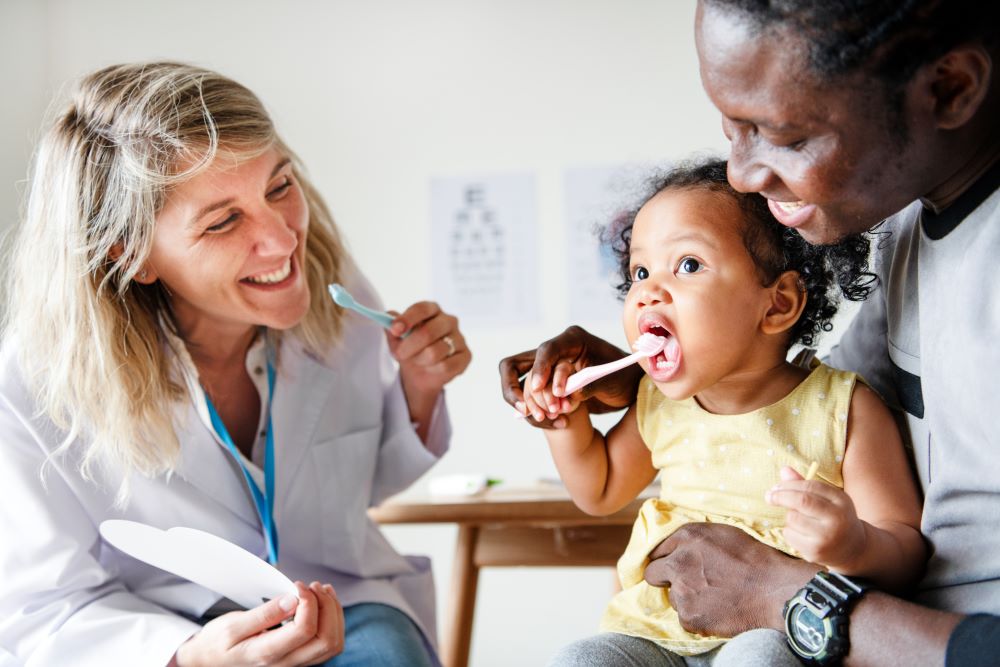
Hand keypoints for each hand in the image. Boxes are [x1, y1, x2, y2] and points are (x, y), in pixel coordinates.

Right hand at [173, 581, 343, 666]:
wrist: (209, 661)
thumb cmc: (218, 643)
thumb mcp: (233, 625)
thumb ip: (264, 614)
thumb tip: (293, 600)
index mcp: (267, 654)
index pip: (305, 630)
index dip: (308, 602)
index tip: (297, 586)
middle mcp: (286, 663)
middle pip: (327, 640)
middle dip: (327, 606)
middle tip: (313, 585)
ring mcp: (295, 663)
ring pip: (333, 643)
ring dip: (333, 612)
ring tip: (320, 590)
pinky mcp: (299, 658)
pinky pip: (327, 643)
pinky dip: (331, 620)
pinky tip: (321, 602)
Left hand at [387, 301, 469, 397]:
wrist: (421, 372)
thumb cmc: (410, 349)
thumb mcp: (397, 339)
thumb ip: (392, 328)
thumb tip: (387, 320)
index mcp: (432, 310)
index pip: (422, 308)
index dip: (408, 318)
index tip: (395, 329)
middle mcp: (449, 320)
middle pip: (428, 332)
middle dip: (408, 347)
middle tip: (398, 354)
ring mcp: (460, 338)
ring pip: (434, 353)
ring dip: (419, 360)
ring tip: (417, 361)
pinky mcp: (466, 356)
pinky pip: (446, 366)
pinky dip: (433, 370)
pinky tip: (431, 368)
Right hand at [498, 325, 639, 428]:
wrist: (627, 388)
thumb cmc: (623, 377)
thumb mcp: (612, 380)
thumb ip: (591, 385)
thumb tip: (572, 394)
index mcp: (572, 340)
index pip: (546, 350)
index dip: (539, 368)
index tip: (537, 388)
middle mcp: (555, 352)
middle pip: (516, 365)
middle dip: (517, 389)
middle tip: (530, 411)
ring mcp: (548, 369)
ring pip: (520, 385)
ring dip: (532, 405)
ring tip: (552, 418)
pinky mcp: (546, 386)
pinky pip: (530, 400)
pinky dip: (539, 413)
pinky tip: (559, 423)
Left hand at [642, 523, 815, 636]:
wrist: (774, 591)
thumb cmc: (754, 559)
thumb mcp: (722, 533)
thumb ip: (693, 539)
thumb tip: (675, 547)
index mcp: (687, 537)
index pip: (657, 549)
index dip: (666, 558)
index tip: (673, 565)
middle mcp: (678, 562)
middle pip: (652, 573)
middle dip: (665, 577)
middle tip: (687, 583)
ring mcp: (682, 591)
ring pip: (672, 597)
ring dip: (685, 598)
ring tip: (713, 596)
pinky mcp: (689, 616)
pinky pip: (684, 617)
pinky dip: (697, 616)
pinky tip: (717, 609)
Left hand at [766, 465, 866, 570]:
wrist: (852, 549)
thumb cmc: (833, 517)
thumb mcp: (826, 499)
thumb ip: (805, 485)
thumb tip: (784, 469)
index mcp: (841, 500)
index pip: (811, 486)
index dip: (789, 484)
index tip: (775, 487)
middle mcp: (837, 518)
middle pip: (802, 501)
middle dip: (781, 496)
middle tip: (769, 496)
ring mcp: (827, 536)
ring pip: (793, 518)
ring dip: (789, 517)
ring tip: (800, 521)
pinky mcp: (816, 551)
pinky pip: (790, 535)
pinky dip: (789, 532)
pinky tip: (802, 535)